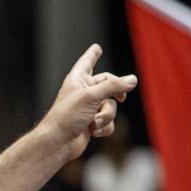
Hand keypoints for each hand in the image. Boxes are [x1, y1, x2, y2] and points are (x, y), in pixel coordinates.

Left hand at [40, 44, 137, 160]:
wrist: (58, 142)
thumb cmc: (67, 116)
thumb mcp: (92, 96)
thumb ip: (113, 86)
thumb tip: (132, 80)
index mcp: (77, 80)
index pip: (87, 62)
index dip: (92, 55)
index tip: (96, 48)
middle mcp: (83, 92)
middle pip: (109, 85)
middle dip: (114, 94)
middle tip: (121, 97)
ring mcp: (89, 108)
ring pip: (111, 106)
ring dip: (106, 115)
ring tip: (93, 122)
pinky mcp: (92, 123)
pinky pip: (109, 121)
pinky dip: (104, 127)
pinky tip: (92, 131)